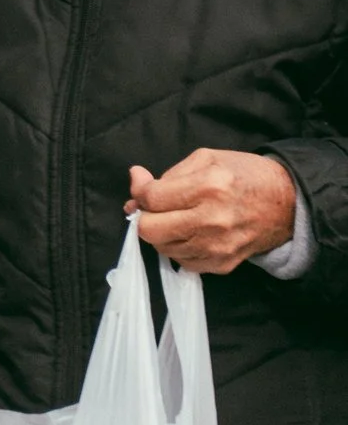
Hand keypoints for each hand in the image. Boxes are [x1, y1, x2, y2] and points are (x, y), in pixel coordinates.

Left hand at [128, 151, 297, 272]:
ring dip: (161, 233)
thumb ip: (167, 174)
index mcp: (208, 187)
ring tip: (176, 218)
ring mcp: (218, 247)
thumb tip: (136, 183)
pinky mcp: (223, 265)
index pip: (151, 199)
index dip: (140, 192)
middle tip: (156, 208)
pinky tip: (191, 233)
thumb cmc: (244, 174)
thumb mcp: (206, 159)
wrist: (288, 204)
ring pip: (162, 248)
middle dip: (145, 216)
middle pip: (150, 230)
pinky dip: (179, 248)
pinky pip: (182, 262)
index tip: (144, 186)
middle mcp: (212, 221)